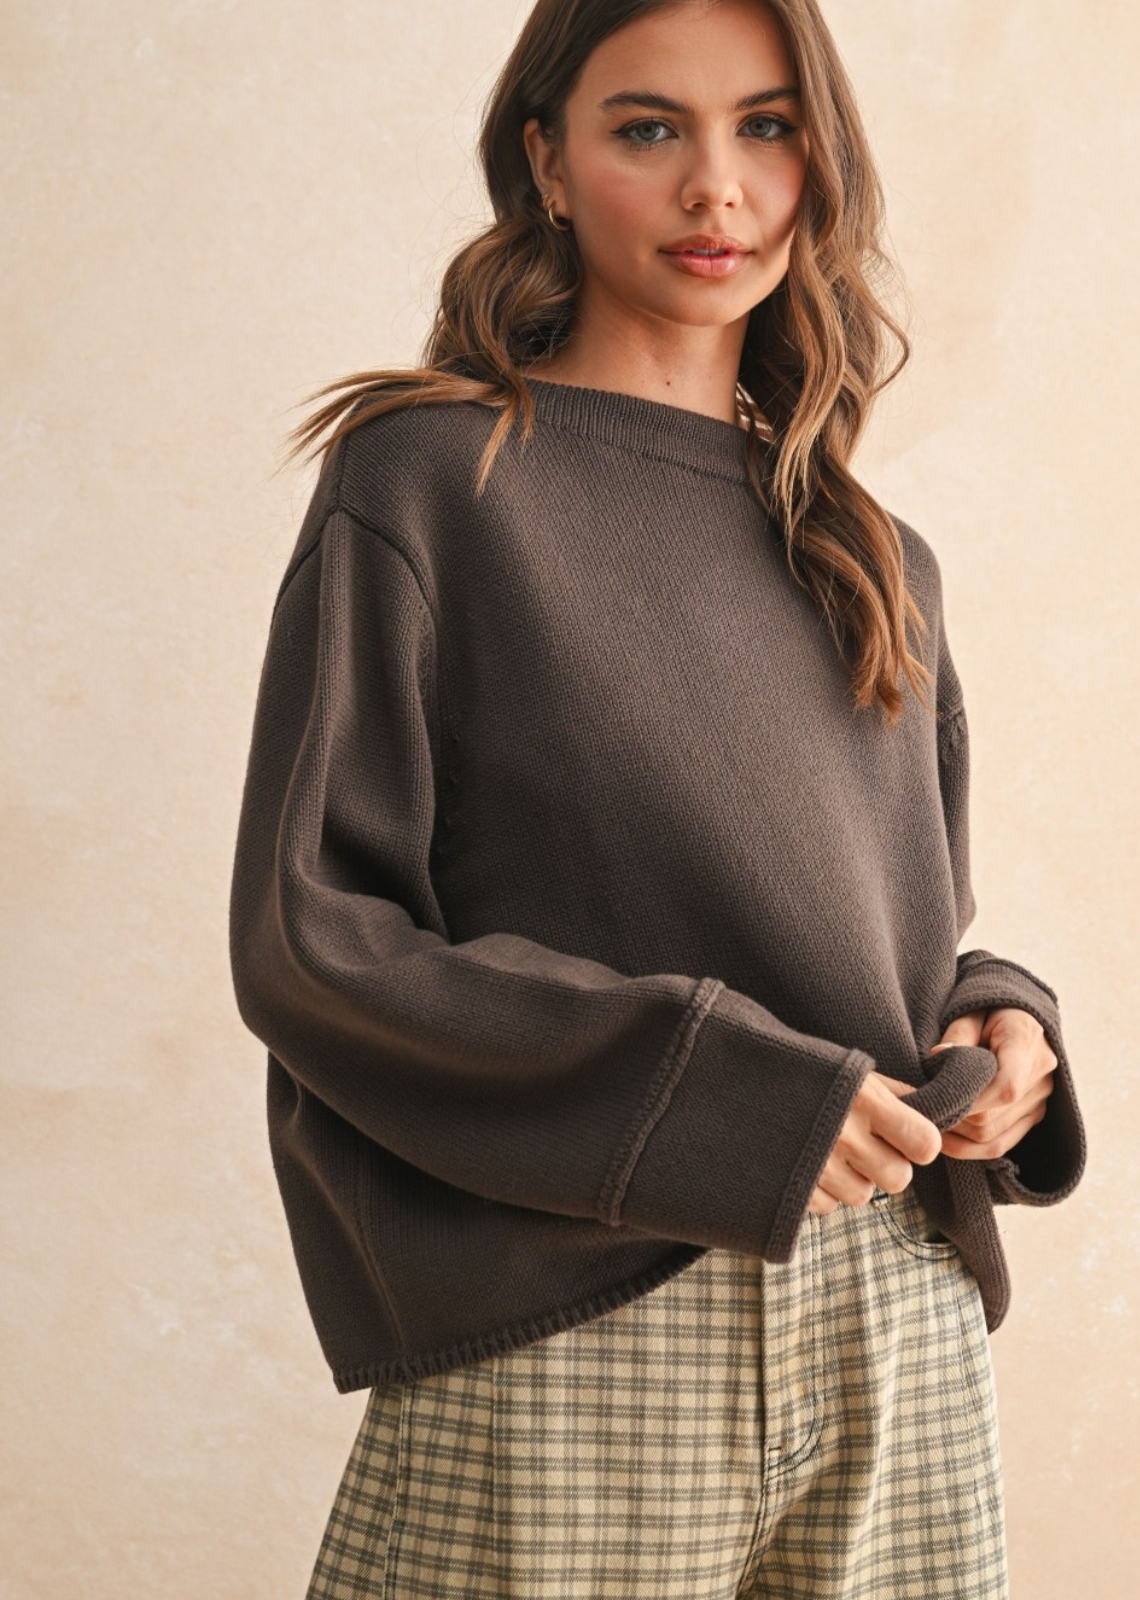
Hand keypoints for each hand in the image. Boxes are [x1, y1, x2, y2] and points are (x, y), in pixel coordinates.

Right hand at [807, 1070, 942, 1214]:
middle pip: (898, 1179)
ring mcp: (818, 1167)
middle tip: (866, 1145)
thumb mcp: (849, 1069)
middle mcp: (844, 1135)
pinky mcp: (794, 1190)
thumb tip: (934, 1112)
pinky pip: (829, 1207)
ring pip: (864, 1196)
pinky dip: (823, 1191)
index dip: (920, 1143)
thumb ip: (892, 1092)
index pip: (925, 1143)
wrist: (732, 1080)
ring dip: (854, 1179)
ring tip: (831, 1150)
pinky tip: (808, 1163)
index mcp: (863, 1099)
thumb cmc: (801, 1070)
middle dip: (887, 1165)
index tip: (907, 1135)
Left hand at [928, 1006, 1055, 1159]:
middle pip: (991, 1117)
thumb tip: (937, 1056)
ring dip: (954, 1136)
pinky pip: (1000, 1146)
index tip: (934, 1097)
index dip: (967, 1100)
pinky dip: (968, 1148)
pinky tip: (944, 1137)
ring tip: (927, 1121)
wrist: (1020, 1016)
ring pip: (992, 1138)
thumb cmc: (990, 1009)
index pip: (1005, 1086)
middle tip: (918, 1109)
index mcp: (1027, 1041)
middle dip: (951, 1117)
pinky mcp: (1033, 1117)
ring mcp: (1040, 1100)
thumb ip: (958, 1034)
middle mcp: (1041, 1076)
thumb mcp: (971, 1010)